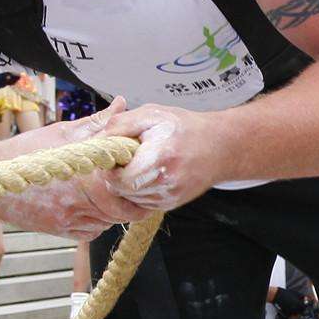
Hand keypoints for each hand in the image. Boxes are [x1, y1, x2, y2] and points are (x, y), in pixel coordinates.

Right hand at [0, 99, 152, 237]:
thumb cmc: (27, 151)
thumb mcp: (63, 132)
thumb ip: (97, 122)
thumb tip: (121, 103)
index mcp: (87, 174)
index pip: (129, 187)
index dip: (138, 181)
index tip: (139, 171)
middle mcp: (81, 201)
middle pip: (123, 210)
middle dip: (130, 199)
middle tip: (132, 186)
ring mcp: (70, 219)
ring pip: (108, 221)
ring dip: (113, 210)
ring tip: (108, 192)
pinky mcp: (61, 230)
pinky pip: (91, 232)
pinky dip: (96, 222)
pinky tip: (89, 205)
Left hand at [101, 104, 231, 212]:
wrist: (220, 147)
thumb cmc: (185, 128)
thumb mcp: (152, 114)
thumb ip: (121, 124)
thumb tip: (98, 139)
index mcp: (160, 158)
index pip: (118, 179)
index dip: (110, 167)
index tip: (115, 154)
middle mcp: (166, 183)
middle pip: (122, 191)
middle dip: (117, 176)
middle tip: (126, 158)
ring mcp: (169, 197)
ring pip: (130, 199)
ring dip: (127, 183)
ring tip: (141, 163)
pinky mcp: (171, 204)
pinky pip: (142, 203)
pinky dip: (139, 190)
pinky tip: (150, 173)